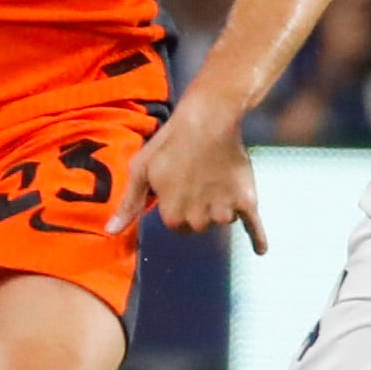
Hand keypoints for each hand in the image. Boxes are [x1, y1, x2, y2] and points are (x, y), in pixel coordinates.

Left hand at [107, 94, 267, 254]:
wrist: (209, 119)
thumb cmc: (169, 143)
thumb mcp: (141, 169)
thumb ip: (129, 204)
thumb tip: (110, 232)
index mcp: (172, 216)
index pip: (176, 224)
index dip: (177, 204)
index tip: (179, 184)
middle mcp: (199, 219)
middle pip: (200, 225)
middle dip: (199, 208)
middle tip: (198, 178)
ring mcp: (225, 211)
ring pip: (222, 219)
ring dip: (221, 207)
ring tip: (215, 178)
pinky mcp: (247, 201)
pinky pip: (254, 226)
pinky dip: (258, 238)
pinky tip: (261, 250)